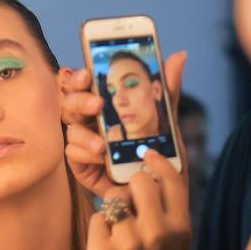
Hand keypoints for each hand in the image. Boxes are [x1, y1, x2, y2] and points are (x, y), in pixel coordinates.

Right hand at [62, 52, 187, 196]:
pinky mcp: (81, 165)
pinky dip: (86, 154)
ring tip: (102, 145)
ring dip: (84, 134)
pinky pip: (73, 154)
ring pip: (71, 128)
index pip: (84, 83)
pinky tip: (101, 158)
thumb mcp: (165, 120)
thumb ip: (167, 90)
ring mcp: (83, 141)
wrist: (159, 192)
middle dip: (80, 100)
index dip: (80, 76)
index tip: (87, 73)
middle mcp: (90, 119)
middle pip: (71, 102)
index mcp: (105, 103)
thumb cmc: (157, 154)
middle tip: (97, 104)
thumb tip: (179, 56)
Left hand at [85, 150, 191, 249]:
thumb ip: (167, 215)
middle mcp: (157, 232)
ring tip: (121, 246)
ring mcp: (127, 242)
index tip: (147, 153)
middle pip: (138, 183)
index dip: (158, 161)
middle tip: (129, 207)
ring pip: (113, 203)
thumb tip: (147, 178)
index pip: (171, 179)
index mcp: (181, 230)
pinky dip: (99, 235)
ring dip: (114, 217)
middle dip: (130, 189)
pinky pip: (96, 222)